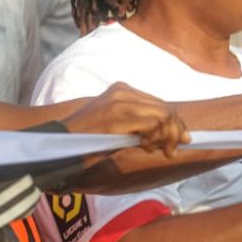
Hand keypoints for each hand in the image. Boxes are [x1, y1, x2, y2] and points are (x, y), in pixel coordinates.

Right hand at [63, 82, 188, 156]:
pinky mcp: (117, 117)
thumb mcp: (118, 125)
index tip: (182, 139)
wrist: (58, 143)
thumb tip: (171, 133)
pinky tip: (145, 148)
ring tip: (157, 150)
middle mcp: (123, 91)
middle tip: (172, 150)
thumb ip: (140, 123)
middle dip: (176, 131)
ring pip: (163, 116)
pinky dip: (155, 139)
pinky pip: (152, 126)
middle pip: (165, 109)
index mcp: (123, 90)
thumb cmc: (87, 138)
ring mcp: (120, 102)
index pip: (160, 104)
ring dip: (167, 138)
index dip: (176, 123)